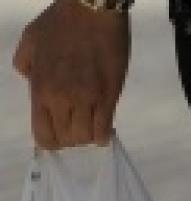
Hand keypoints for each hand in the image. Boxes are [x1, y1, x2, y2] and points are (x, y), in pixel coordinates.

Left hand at [13, 0, 131, 150]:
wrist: (92, 11)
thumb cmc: (60, 22)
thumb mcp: (29, 40)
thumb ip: (25, 65)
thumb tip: (30, 80)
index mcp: (40, 88)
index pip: (43, 134)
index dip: (50, 141)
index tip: (57, 135)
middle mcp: (62, 98)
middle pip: (67, 140)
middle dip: (71, 138)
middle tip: (76, 125)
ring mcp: (87, 99)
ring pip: (86, 137)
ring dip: (87, 135)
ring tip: (90, 124)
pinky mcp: (109, 96)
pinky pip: (105, 129)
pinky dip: (103, 134)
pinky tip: (104, 128)